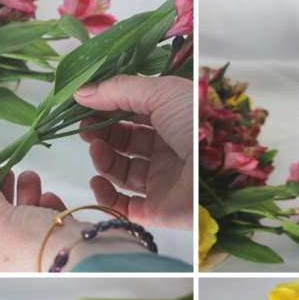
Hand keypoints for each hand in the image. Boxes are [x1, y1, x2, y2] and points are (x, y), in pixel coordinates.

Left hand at [0, 170, 145, 271]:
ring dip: (27, 197)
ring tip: (31, 177)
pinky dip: (47, 210)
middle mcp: (8, 271)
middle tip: (7, 174)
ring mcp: (34, 262)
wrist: (79, 256)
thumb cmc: (30, 245)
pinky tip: (50, 198)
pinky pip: (47, 229)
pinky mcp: (58, 254)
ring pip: (24, 224)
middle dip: (3, 197)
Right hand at [74, 74, 192, 229]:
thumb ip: (118, 90)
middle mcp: (166, 151)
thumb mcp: (161, 92)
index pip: (131, 115)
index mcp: (171, 121)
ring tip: (95, 148)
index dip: (106, 110)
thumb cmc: (195, 124)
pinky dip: (107, 196)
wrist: (218, 171)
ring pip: (122, 172)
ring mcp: (162, 181)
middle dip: (102, 134)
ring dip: (103, 160)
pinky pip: (126, 206)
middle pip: (125, 143)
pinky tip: (97, 180)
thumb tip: (80, 93)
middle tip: (85, 129)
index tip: (82, 105)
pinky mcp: (158, 209)